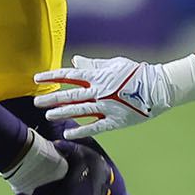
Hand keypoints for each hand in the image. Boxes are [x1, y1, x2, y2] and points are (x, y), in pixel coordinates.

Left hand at [35, 54, 194, 138]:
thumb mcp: (114, 64)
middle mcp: (100, 91)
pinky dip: (81, 130)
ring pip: (80, 110)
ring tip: (47, 115)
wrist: (159, 87)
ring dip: (62, 113)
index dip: (52, 77)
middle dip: (52, 98)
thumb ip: (92, 65)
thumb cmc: (136, 73)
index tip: (36, 79)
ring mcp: (107, 107)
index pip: (69, 75)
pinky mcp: (116, 121)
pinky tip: (68, 134)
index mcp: (99, 76)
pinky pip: (96, 126)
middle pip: (70, 95)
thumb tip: (75, 61)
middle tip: (35, 101)